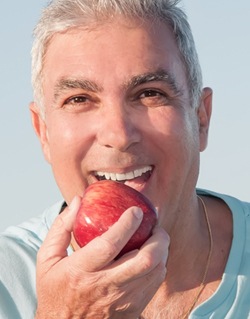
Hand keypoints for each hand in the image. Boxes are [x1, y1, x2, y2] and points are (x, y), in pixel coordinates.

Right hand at [35, 196, 169, 318]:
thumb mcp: (48, 258)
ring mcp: (121, 301)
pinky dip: (159, 266)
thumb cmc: (55, 290)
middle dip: (158, 238)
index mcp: (81, 270)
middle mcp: (104, 286)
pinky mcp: (131, 310)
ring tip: (156, 238)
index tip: (136, 210)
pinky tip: (153, 257)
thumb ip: (61, 227)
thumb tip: (78, 201)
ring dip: (162, 251)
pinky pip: (155, 285)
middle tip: (156, 225)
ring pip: (155, 272)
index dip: (127, 224)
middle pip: (144, 260)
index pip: (110, 244)